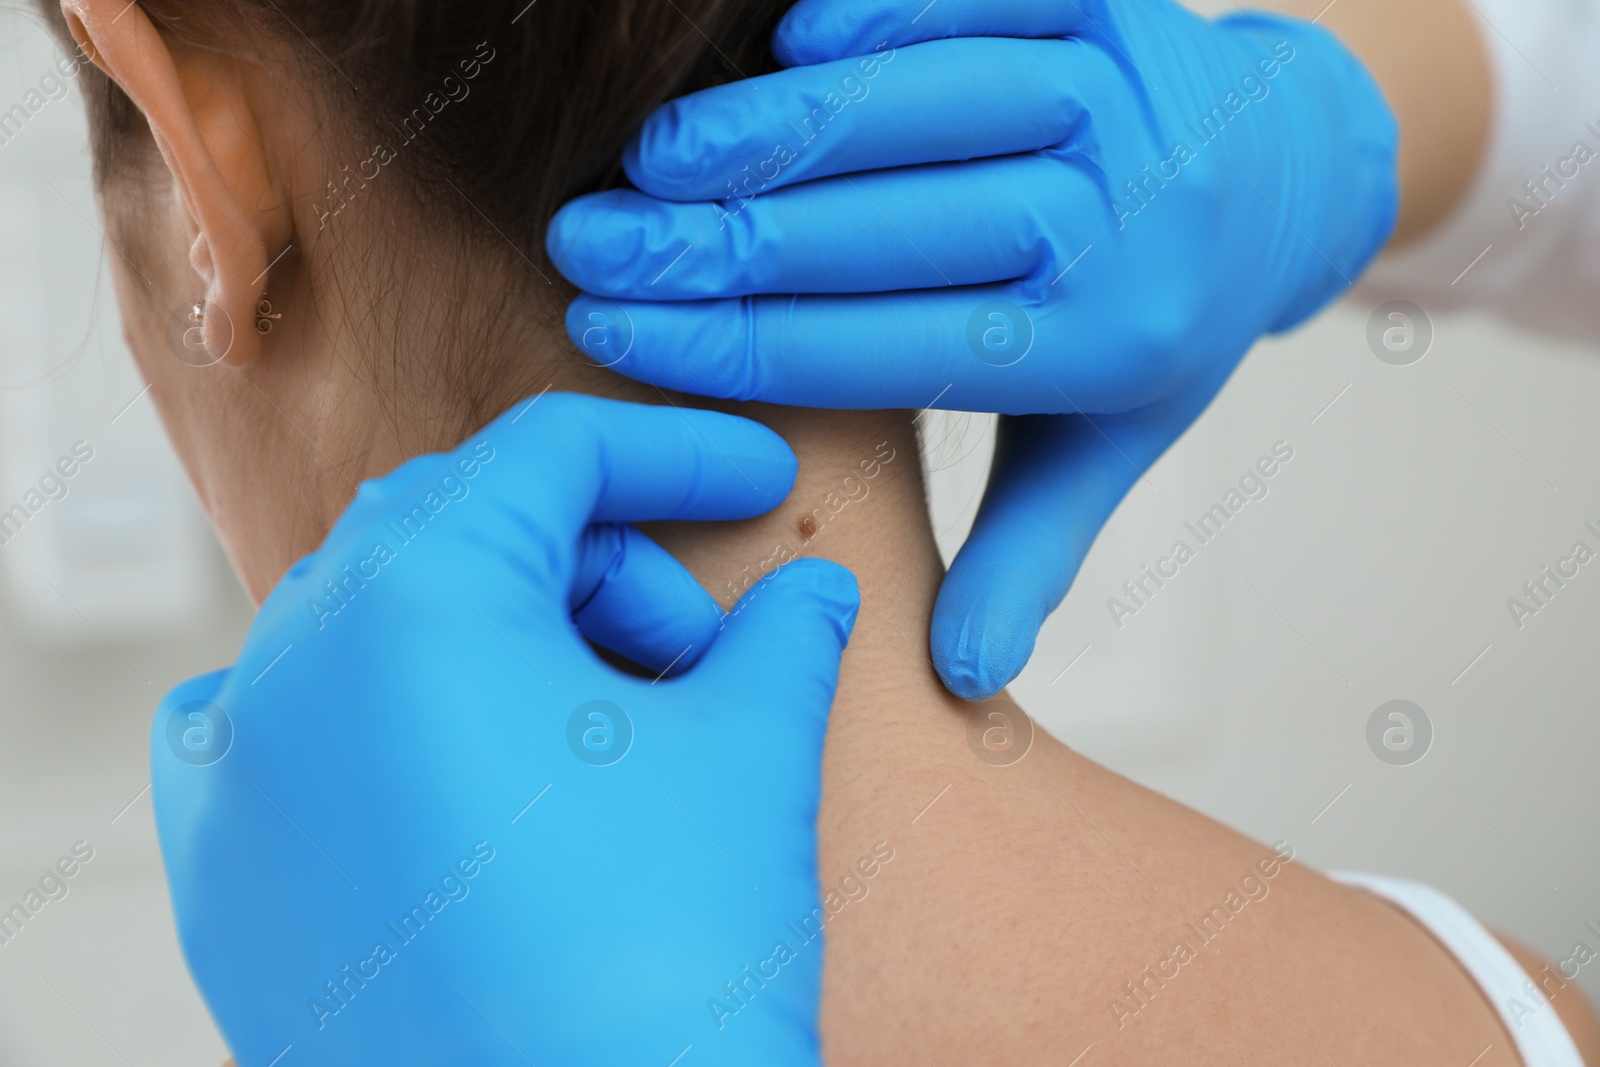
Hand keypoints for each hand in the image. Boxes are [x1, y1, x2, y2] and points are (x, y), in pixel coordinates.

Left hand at [153, 393, 858, 1065]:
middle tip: (701, 651)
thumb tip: (813, 592)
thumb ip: (783, 638)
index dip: (678, 452)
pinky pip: (300, 735)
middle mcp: (292, 666)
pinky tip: (484, 774)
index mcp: (415, 599)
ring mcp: (242, 778)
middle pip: (469, 533)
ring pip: (385, 627)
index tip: (758, 476)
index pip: (554, 453)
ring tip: (612, 736)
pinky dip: (396, 718)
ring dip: (512, 641)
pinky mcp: (228, 877)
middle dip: (604, 566)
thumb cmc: (664, 970)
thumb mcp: (750, 757)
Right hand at [547, 0, 1397, 698]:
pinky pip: (981, 4)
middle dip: (720, 243)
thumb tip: (964, 680)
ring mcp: (1124, 97)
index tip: (614, 334)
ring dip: (773, 131)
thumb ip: (1033, 550)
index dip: (743, 344)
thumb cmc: (1162, 325)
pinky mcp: (1111, 4)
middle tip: (588, 246)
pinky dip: (879, 17)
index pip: (890, 347)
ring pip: (922, 111)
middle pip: (889, 232)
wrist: (1283, 178)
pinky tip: (778, 42)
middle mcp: (1124, 221)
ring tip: (651, 161)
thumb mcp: (1110, 445)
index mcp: (1105, 346)